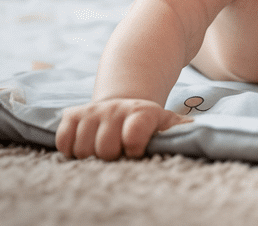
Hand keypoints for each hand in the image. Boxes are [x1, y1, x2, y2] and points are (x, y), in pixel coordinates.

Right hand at [56, 98, 191, 159]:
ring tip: (102, 150)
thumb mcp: (168, 122)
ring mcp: (93, 111)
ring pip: (82, 148)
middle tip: (118, 153)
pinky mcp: (73, 114)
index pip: (134, 135)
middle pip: (105, 149)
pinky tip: (85, 146)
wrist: (123, 102)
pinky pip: (63, 141)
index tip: (135, 152)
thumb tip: (194, 131)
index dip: (133, 147)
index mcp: (143, 113)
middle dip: (111, 156)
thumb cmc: (148, 123)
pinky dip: (70, 149)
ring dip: (90, 156)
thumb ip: (179, 129)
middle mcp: (116, 109)